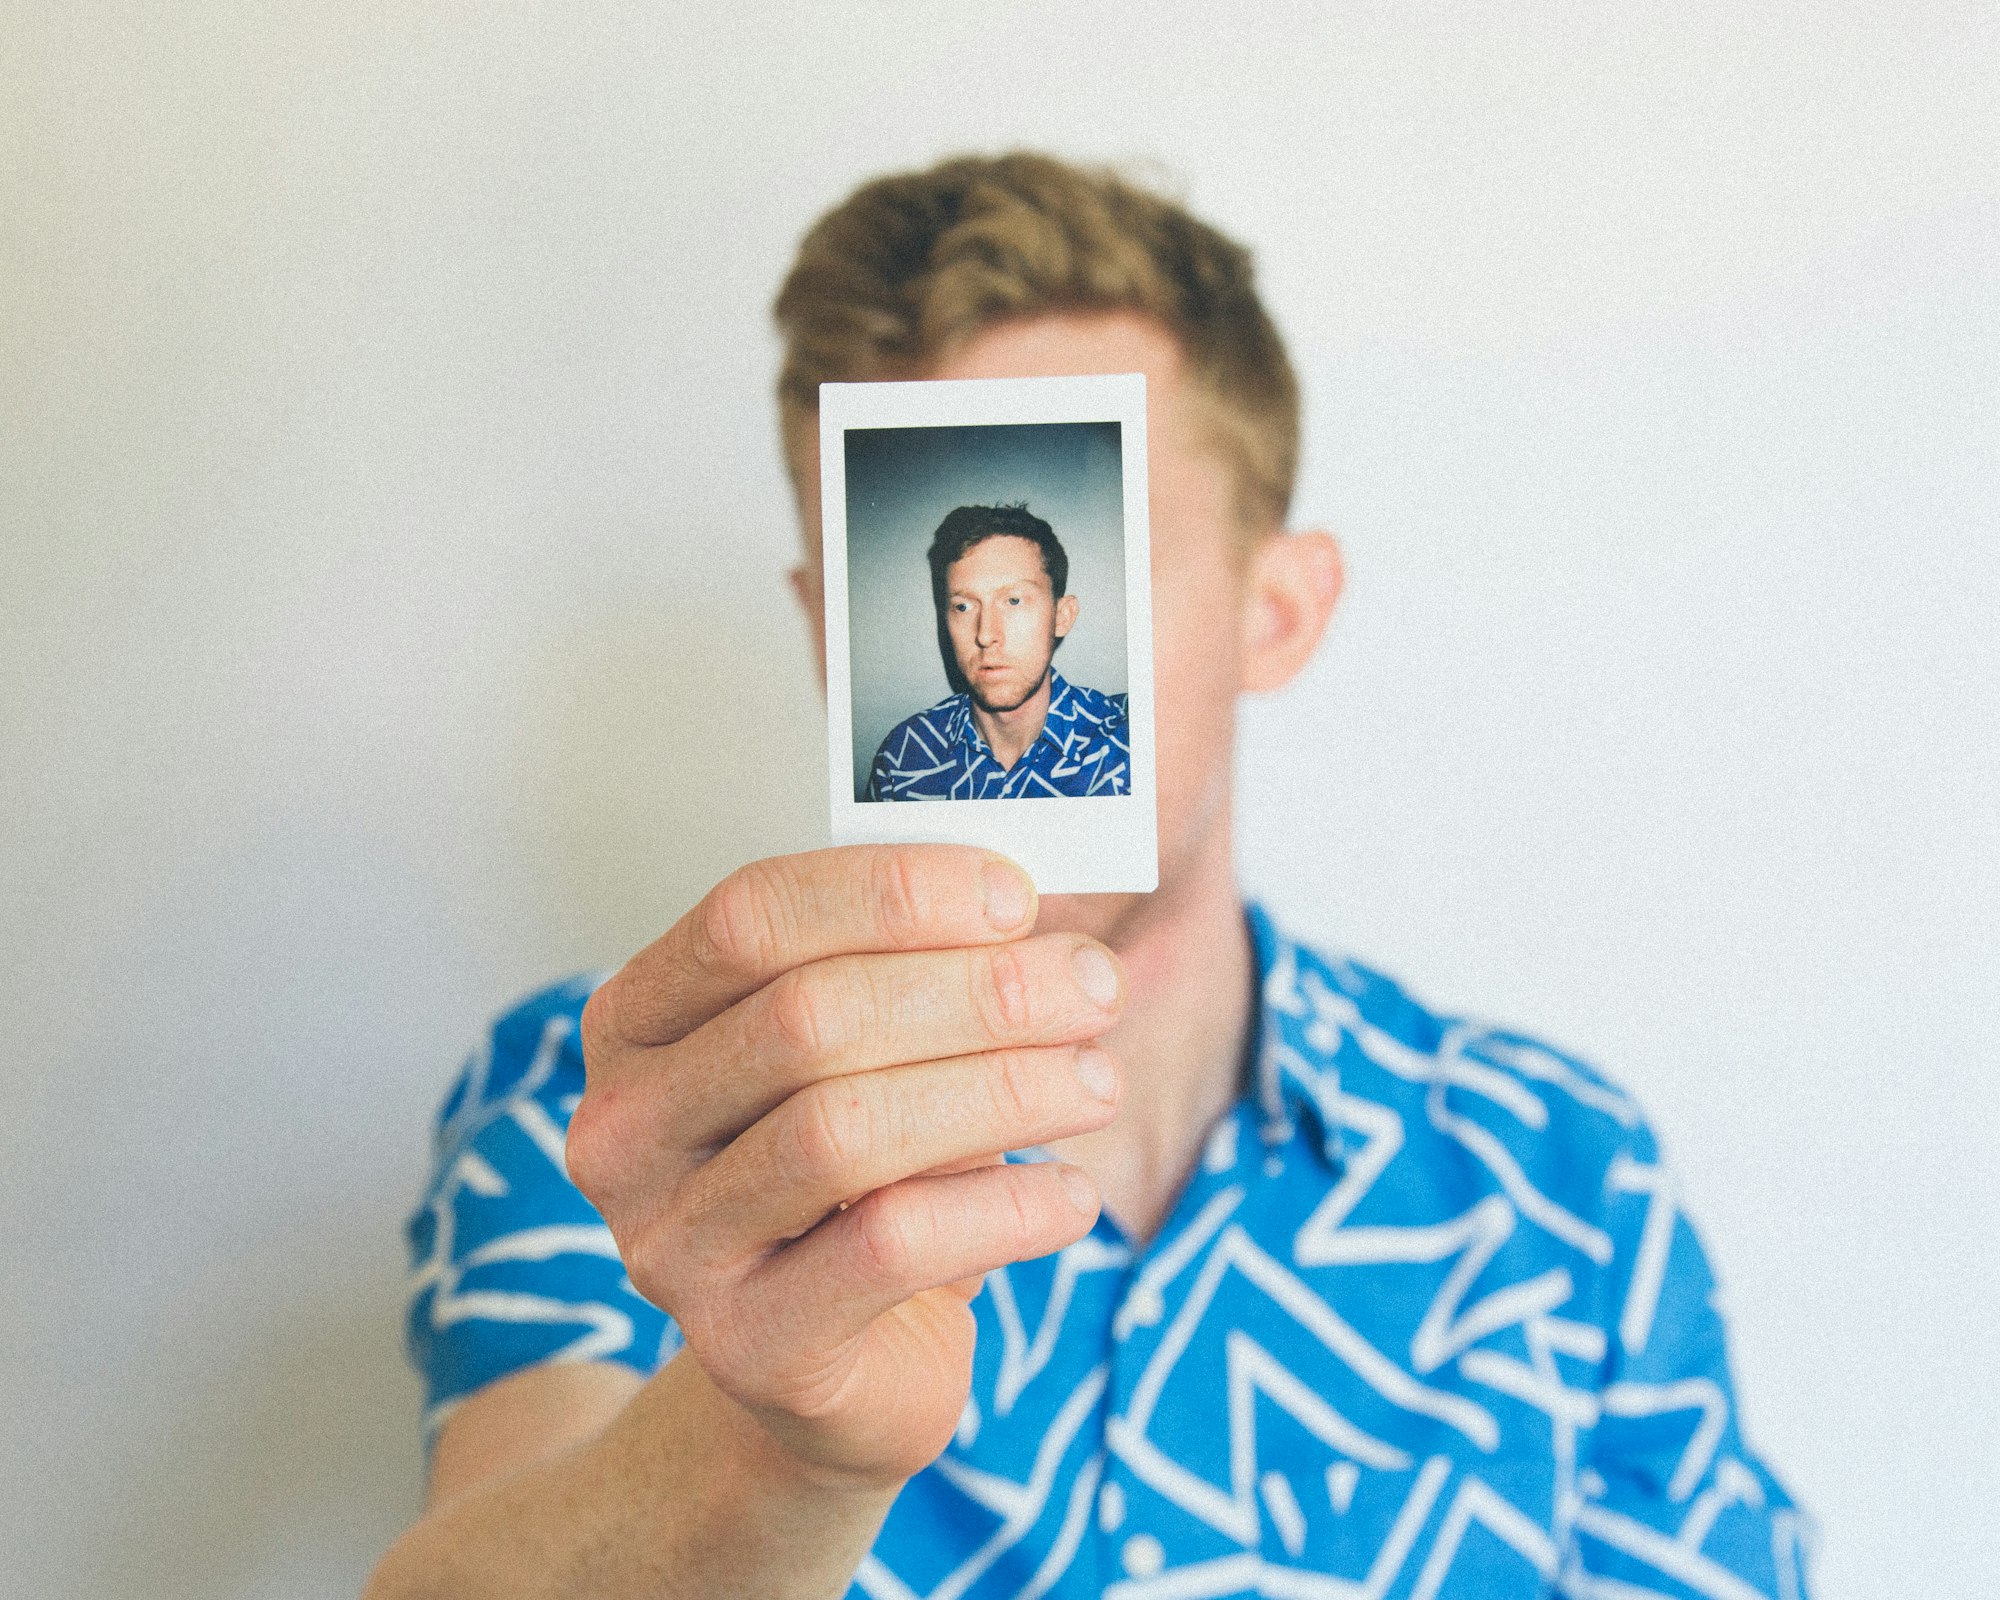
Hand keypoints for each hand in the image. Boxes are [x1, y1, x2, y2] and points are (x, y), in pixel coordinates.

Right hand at [567, 845, 1123, 1489]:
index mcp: (640, 1021)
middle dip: (975, 992)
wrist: (837, 1363)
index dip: (888, 893)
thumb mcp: (875, 1058)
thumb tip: (1027, 917)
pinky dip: (1001, 1210)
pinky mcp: (746, 1345)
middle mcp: (627, 1127)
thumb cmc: (863, 1182)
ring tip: (1098, 1082)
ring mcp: (672, 1244)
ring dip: (1000, 1092)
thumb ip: (916, 975)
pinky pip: (886, 1251)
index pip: (749, 918)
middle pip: (805, 1019)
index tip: (1016, 897)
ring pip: (842, 1131)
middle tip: (1094, 988)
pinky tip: (1071, 1196)